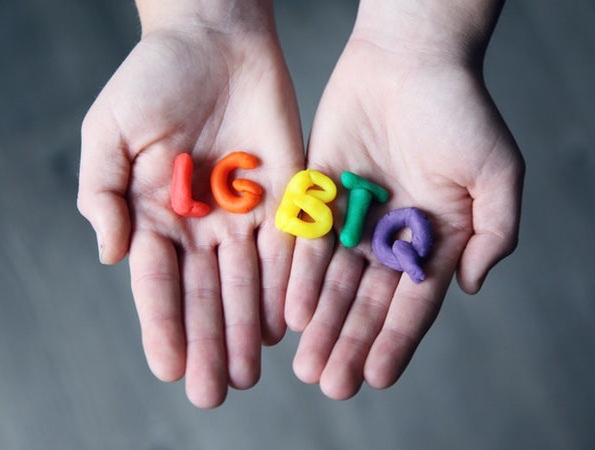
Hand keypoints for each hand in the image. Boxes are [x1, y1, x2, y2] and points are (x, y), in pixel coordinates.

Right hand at [77, 6, 303, 407]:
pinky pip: (287, 247)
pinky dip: (286, 284)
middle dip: (210, 342)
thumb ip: (103, 193)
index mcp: (156, 214)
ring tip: (251, 371)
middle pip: (205, 293)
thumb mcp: (110, 131)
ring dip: (248, 327)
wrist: (215, 40)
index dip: (163, 325)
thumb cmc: (155, 79)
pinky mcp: (286, 195)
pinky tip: (285, 322)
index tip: (170, 367)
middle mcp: (202, 224)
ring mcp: (245, 214)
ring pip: (248, 281)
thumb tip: (113, 255)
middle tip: (216, 391)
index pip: (159, 282)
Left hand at [284, 17, 523, 399]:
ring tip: (307, 363)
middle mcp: (391, 235)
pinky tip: (291, 310)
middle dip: (350, 342)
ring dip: (321, 323)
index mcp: (434, 237)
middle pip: (367, 300)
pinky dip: (300, 276)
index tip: (375, 376)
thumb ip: (494, 234)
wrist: (409, 58)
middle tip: (331, 383)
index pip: (413, 301)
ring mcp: (353, 217)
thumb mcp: (496, 173)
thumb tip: (469, 287)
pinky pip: (307, 242)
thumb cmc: (458, 110)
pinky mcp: (319, 193)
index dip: (395, 340)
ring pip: (334, 281)